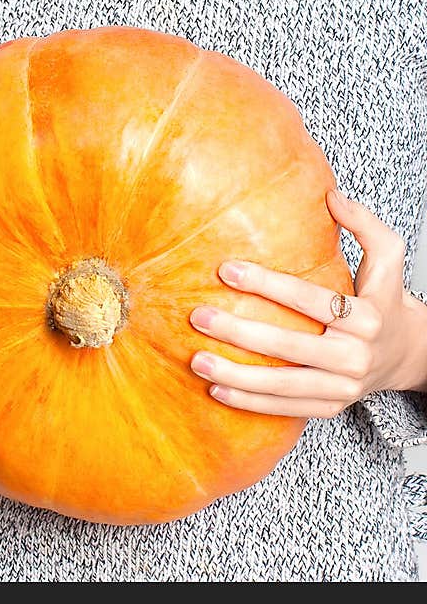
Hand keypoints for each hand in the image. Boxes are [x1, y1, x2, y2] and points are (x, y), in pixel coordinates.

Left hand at [188, 189, 426, 417]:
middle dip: (238, 332)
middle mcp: (354, 356)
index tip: (225, 270)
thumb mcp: (389, 259)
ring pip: (282, 385)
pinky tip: (215, 391)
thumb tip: (331, 195)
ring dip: (234, 375)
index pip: (309, 300)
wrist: (408, 355)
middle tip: (198, 316)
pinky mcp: (330, 407)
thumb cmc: (386, 302)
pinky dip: (248, 403)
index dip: (266, 283)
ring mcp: (342, 387)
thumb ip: (364, 225)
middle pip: (288, 345)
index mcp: (366, 317)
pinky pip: (284, 408)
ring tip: (196, 360)